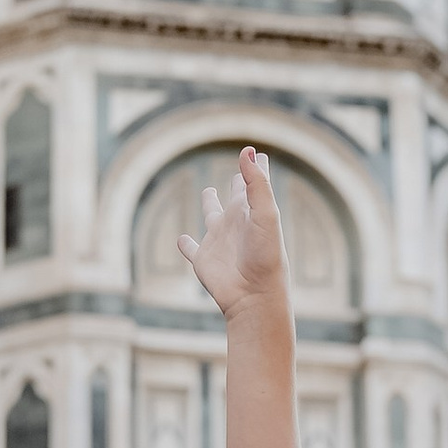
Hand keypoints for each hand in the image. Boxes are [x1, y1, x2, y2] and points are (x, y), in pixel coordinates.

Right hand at [179, 147, 286, 322]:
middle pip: (235, 197)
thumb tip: (247, 151)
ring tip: (208, 192)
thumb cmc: (265, 256)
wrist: (254, 296)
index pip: (255, 183)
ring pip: (211, 217)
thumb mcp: (265, 215)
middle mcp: (236, 224)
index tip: (256, 154)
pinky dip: (185, 245)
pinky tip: (182, 240)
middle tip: (240, 170)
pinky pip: (191, 250)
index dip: (256, 167)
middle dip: (238, 182)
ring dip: (209, 204)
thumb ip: (256, 183)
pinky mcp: (203, 260)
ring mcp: (218, 242)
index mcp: (252, 212)